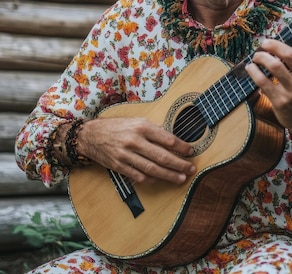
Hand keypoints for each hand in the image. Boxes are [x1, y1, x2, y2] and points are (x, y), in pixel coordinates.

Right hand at [77, 117, 195, 184]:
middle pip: (162, 156)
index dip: (181, 146)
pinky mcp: (120, 166)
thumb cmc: (117, 126)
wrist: (91, 135)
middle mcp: (134, 140)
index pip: (167, 138)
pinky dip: (152, 179)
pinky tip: (161, 180)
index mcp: (141, 126)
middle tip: (191, 168)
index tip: (190, 151)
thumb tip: (173, 141)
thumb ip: (153, 130)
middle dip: (179, 164)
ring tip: (181, 178)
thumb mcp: (136, 121)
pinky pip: (139, 176)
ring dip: (169, 175)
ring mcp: (126, 155)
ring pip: (152, 169)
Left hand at [245, 39, 291, 144]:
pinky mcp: (280, 103)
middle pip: (283, 60)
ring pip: (273, 70)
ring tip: (255, 57)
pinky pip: (264, 84)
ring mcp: (291, 94)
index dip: (279, 46)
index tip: (268, 41)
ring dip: (260, 60)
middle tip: (261, 47)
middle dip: (269, 50)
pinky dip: (255, 73)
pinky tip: (251, 69)